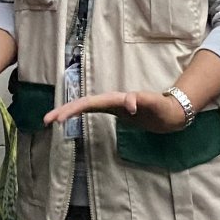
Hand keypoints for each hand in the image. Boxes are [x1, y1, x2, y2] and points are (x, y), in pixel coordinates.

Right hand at [44, 89, 186, 131]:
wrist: (172, 112)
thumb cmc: (165, 109)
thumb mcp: (158, 106)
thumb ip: (146, 101)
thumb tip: (130, 102)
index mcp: (118, 100)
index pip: (92, 103)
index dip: (77, 108)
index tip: (64, 118)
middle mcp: (112, 101)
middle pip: (84, 103)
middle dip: (65, 110)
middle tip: (47, 120)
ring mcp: (112, 106)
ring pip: (84, 106)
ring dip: (67, 111)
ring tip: (50, 120)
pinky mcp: (114, 111)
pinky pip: (91, 111)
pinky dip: (77, 114)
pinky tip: (66, 119)